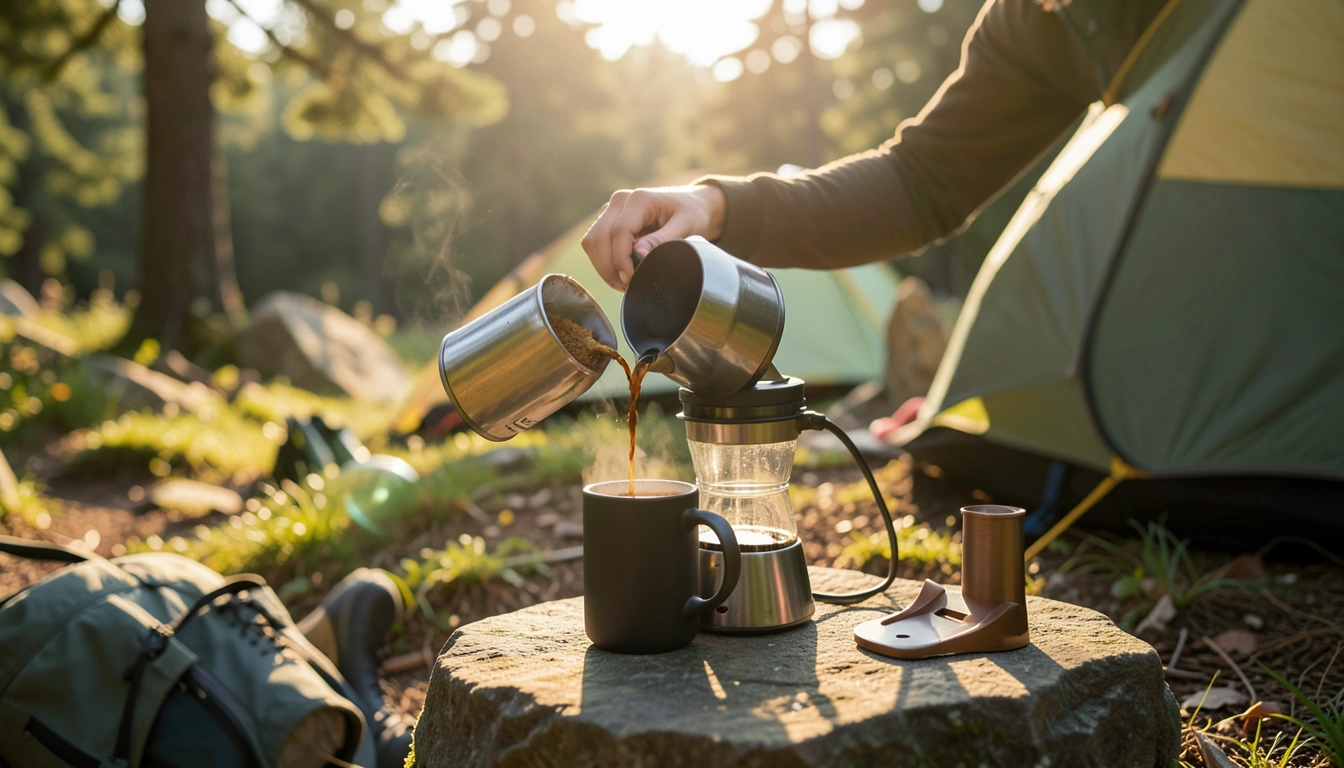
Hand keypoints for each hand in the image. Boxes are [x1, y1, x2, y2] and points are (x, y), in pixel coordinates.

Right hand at [580, 184, 725, 291]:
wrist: (691, 205)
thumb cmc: (692, 213)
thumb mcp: (686, 226)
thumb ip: (662, 240)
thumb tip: (638, 254)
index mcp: (639, 199)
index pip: (618, 232)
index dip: (621, 259)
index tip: (631, 278)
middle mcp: (620, 201)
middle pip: (598, 237)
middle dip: (608, 267)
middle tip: (626, 286)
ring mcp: (612, 210)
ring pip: (591, 242)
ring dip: (603, 267)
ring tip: (623, 283)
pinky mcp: (609, 222)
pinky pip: (596, 245)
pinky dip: (604, 263)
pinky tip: (621, 275)